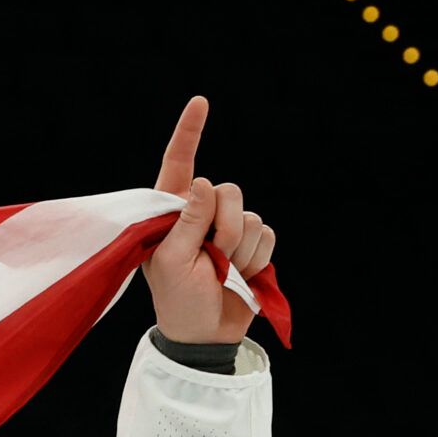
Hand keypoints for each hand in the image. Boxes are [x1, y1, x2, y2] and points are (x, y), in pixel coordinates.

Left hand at [142, 96, 276, 344]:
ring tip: (222, 272)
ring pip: (249, 214)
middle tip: (211, 257)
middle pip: (227, 190)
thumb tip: (201, 181)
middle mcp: (200, 213)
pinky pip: (267, 234)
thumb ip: (188, 222)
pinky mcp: (251, 244)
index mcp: (170, 213)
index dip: (189, 133)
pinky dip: (256, 258)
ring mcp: (227, 228)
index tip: (200, 102)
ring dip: (239, 248)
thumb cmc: (178, 300)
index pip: (179, 165)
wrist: (205, 334)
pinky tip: (240, 275)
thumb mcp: (173, 262)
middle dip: (224, 226)